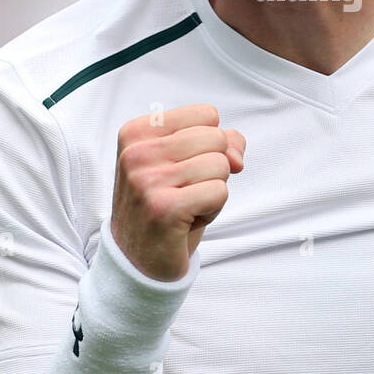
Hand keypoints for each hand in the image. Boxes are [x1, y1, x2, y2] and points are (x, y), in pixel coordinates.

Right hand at [109, 104, 244, 281]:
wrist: (138, 259)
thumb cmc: (165, 204)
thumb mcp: (187, 162)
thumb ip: (220, 142)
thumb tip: (236, 157)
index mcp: (138, 132)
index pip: (206, 114)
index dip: (208, 146)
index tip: (181, 170)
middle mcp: (137, 152)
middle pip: (216, 138)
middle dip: (213, 169)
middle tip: (184, 191)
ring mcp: (147, 180)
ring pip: (221, 165)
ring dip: (212, 191)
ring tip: (185, 206)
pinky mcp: (163, 209)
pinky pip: (220, 192)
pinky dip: (213, 210)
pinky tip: (187, 220)